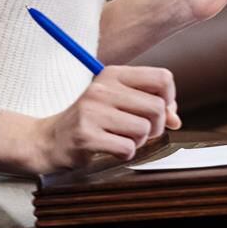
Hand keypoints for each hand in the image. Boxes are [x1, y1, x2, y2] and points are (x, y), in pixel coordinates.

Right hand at [34, 65, 180, 169]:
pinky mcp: (86, 136)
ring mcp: (92, 111)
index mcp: (113, 74)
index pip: (162, 78)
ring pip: (143, 130)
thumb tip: (176, 119)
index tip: (161, 111)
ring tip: (120, 139)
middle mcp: (103, 88)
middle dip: (155, 126)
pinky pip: (127, 148)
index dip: (169, 98)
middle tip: (140, 132)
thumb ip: (150, 105)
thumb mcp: (119, 102)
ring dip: (138, 142)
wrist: (50, 139)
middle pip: (157, 108)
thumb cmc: (92, 120)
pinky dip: (125, 153)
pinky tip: (110, 149)